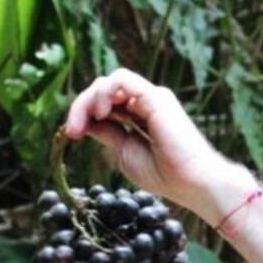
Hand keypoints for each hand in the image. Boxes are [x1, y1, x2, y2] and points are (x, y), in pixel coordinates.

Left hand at [63, 68, 246, 210]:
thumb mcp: (124, 152)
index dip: (83, 113)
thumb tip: (85, 123)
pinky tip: (101, 112)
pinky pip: (122, 79)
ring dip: (90, 99)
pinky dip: (104, 92)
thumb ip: (107, 133)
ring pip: (109, 81)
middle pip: (103, 89)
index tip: (71, 134)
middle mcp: (145, 102)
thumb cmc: (164, 174)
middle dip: (81, 106)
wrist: (191, 183)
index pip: (104, 102)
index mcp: (139, 115)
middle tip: (72, 131)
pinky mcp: (155, 97)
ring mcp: (151, 97)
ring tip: (88, 121)